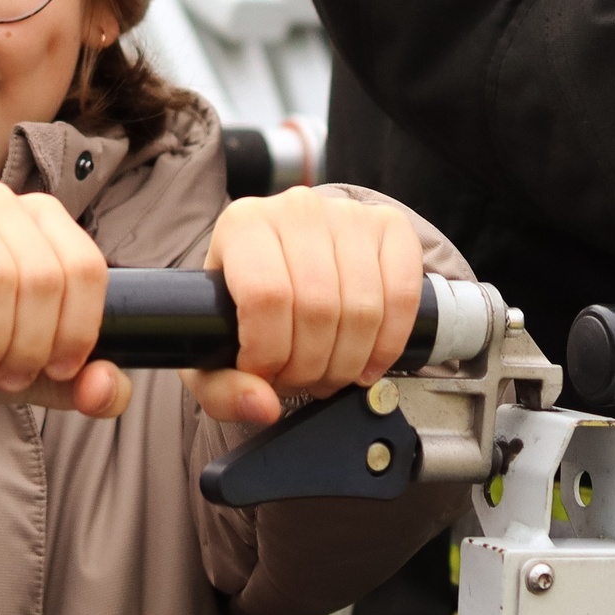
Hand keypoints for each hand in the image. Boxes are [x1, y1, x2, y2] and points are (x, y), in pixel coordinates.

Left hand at [183, 187, 423, 425]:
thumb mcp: (212, 351)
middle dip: (310, 366)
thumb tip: (262, 405)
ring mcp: (347, 215)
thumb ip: (222, 389)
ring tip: (328, 374)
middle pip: (317, 308)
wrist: (284, 264)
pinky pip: (402, 295)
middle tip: (299, 381)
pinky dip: (388, 344)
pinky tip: (367, 363)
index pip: (266, 296)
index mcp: (243, 225)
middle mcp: (296, 210)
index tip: (265, 376)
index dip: (269, 353)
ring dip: (348, 362)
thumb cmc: (244, 306)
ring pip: (362, 308)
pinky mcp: (389, 226)